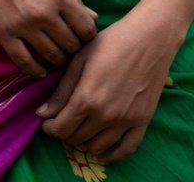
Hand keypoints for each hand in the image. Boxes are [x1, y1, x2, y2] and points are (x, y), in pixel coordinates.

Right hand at [0, 0, 97, 77]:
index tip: (83, 34)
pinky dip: (35, 69)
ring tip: (56, 54)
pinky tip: (40, 68)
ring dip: (57, 59)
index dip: (88, 35)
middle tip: (68, 45)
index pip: (86, 29)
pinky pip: (25, 62)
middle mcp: (45, 14)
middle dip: (73, 47)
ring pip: (51, 57)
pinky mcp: (5, 36)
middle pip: (71, 46)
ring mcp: (24, 27)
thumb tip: (94, 16)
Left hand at [35, 12, 177, 162]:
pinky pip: (125, 150)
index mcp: (87, 98)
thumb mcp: (81, 59)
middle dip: (64, 133)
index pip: (61, 128)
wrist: (150, 37)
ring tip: (80, 129)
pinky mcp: (142, 121)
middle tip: (63, 121)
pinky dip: (112, 156)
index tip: (47, 122)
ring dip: (83, 142)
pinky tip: (103, 153)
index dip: (50, 128)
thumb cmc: (112, 41)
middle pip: (76, 138)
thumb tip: (43, 113)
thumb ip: (62, 90)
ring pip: (97, 146)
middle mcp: (105, 115)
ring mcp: (125, 121)